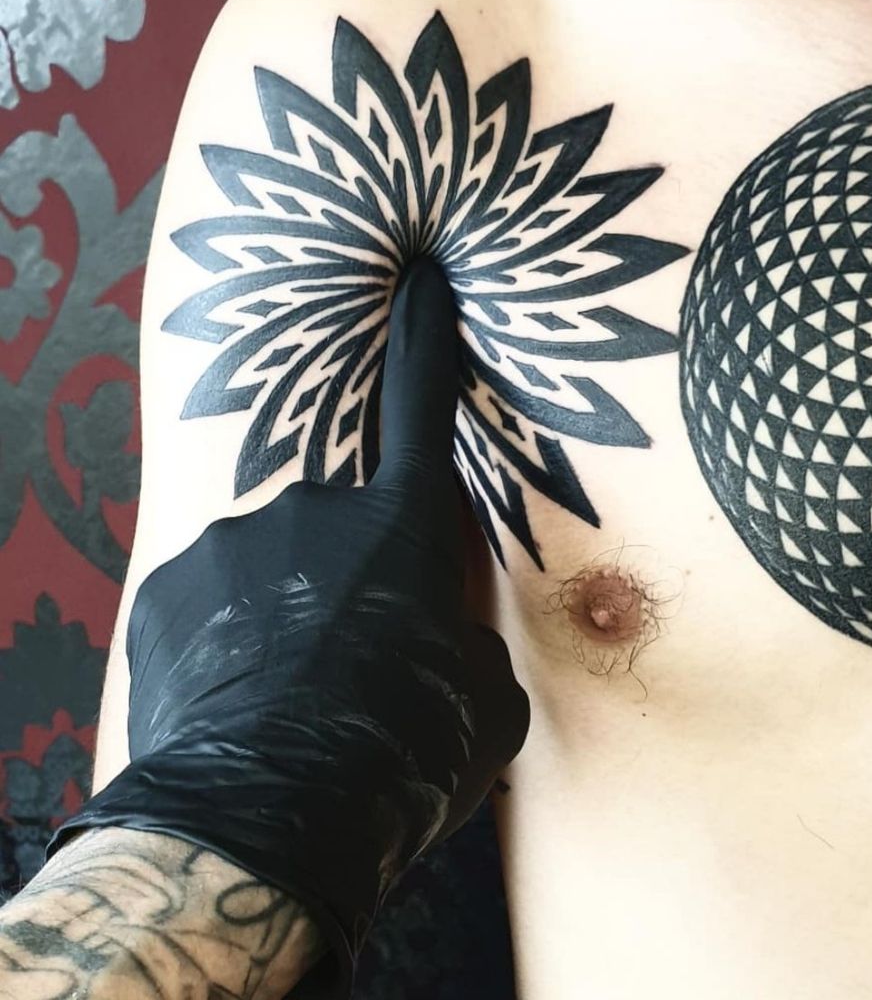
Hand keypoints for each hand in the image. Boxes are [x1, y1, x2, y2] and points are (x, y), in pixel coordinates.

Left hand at [47, 257, 529, 998]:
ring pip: (267, 563)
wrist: (266, 818)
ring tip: (285, 697)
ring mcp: (228, 541)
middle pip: (339, 524)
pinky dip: (222, 634)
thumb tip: (445, 640)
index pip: (422, 404)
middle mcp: (310, 508)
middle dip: (345, 575)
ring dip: (280, 610)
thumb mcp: (484, 704)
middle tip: (345, 664)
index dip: (424, 337)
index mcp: (399, 524)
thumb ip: (467, 641)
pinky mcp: (163, 586)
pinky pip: (205, 596)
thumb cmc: (398, 754)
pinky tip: (235, 699)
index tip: (421, 277)